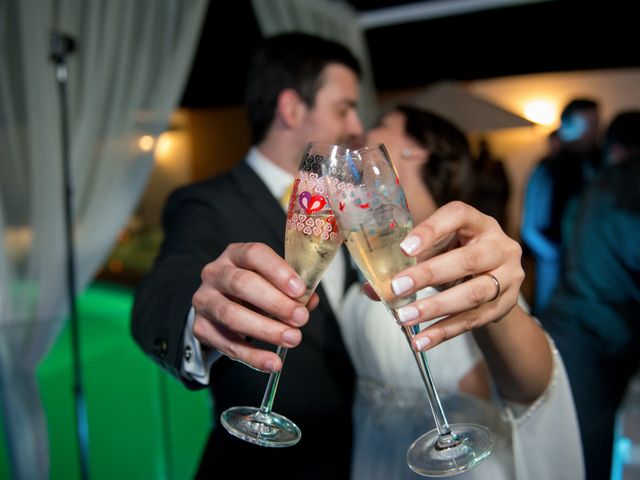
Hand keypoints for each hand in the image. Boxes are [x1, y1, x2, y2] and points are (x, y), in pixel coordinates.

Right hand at [191, 242, 317, 371]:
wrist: (220, 305)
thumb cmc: (253, 289)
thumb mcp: (272, 282)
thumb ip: (292, 289)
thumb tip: (309, 301)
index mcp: (235, 255)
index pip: (254, 254)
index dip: (278, 271)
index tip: (299, 289)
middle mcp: (215, 273)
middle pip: (242, 284)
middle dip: (275, 303)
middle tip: (300, 318)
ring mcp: (204, 300)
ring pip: (231, 315)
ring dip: (265, 330)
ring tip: (292, 339)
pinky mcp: (200, 327)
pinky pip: (226, 344)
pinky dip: (252, 356)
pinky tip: (272, 363)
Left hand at [385, 201, 523, 350]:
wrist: (494, 284)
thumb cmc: (457, 259)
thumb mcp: (438, 253)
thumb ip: (406, 265)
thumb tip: (370, 288)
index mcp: (479, 223)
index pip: (458, 216)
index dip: (431, 230)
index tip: (404, 248)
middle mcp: (499, 247)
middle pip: (467, 260)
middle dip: (429, 275)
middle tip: (397, 288)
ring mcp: (508, 277)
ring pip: (472, 294)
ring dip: (434, 307)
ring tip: (404, 317)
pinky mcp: (505, 306)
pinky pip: (472, 321)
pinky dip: (443, 332)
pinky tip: (421, 340)